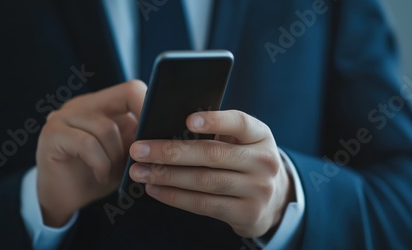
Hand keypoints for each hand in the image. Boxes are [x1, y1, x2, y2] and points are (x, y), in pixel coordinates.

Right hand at [36, 80, 146, 226]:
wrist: (62, 199)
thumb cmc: (96, 175)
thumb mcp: (124, 156)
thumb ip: (138, 139)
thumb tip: (164, 132)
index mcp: (101, 105)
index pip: (131, 89)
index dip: (148, 106)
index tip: (159, 133)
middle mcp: (82, 104)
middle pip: (124, 96)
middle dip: (140, 128)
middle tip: (141, 156)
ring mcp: (64, 116)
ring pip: (107, 127)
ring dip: (115, 156)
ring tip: (112, 173)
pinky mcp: (52, 133)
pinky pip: (88, 144)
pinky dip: (100, 164)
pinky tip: (100, 176)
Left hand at [129, 110, 293, 236]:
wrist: (273, 200)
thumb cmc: (244, 161)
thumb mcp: (242, 142)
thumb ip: (218, 133)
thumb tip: (168, 129)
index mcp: (261, 135)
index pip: (240, 123)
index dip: (215, 120)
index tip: (187, 121)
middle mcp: (264, 161)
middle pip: (212, 154)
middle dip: (170, 152)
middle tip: (139, 150)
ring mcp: (258, 190)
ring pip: (205, 181)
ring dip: (167, 177)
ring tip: (140, 172)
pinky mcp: (247, 214)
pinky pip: (204, 205)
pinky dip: (175, 197)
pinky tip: (155, 190)